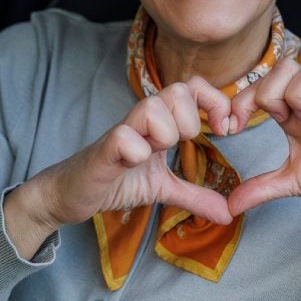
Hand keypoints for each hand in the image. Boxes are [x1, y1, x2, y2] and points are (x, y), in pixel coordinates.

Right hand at [6, 78, 234, 256]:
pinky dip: (136, 152)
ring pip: (153, 107)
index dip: (215, 101)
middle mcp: (142, 119)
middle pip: (178, 90)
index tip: (224, 130)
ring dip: (165, 134)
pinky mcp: (104, 150)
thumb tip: (228, 213)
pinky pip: (124, 138)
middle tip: (184, 145)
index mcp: (160, 122)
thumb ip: (195, 195)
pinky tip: (132, 165)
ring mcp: (122, 131)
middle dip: (190, 120)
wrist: (72, 194)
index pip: (193, 86)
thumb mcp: (163, 188)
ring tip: (154, 154)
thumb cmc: (116, 181)